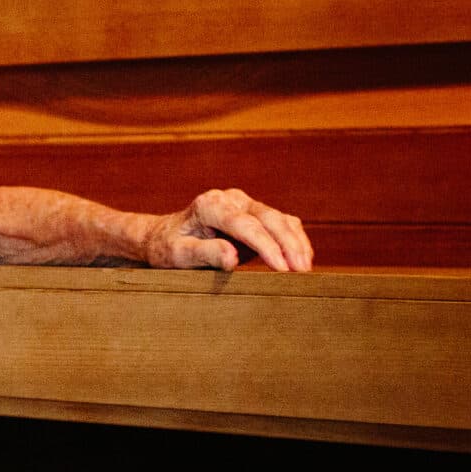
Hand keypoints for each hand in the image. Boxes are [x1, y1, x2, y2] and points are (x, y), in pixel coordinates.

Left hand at [144, 188, 312, 272]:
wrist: (164, 236)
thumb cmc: (168, 247)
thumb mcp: (178, 254)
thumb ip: (204, 253)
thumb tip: (232, 257)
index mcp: (209, 205)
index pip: (245, 225)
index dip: (266, 246)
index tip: (281, 269)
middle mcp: (230, 199)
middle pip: (268, 218)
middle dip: (288, 244)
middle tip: (301, 272)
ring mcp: (245, 204)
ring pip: (280, 219)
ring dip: (296, 243)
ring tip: (305, 270)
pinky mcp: (255, 213)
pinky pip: (282, 223)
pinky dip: (295, 239)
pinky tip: (303, 259)